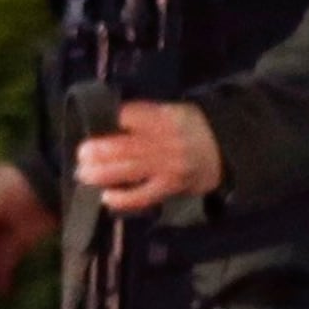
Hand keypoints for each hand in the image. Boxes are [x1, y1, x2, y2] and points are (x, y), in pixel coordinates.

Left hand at [76, 100, 222, 214]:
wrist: (227, 151)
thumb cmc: (195, 128)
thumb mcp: (176, 111)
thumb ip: (147, 116)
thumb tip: (112, 122)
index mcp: (166, 117)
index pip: (130, 116)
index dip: (110, 120)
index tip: (95, 124)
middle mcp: (166, 142)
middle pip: (124, 146)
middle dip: (98, 151)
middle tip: (80, 154)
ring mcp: (168, 167)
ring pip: (128, 170)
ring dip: (102, 173)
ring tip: (83, 174)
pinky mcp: (170, 187)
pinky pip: (143, 195)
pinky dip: (123, 197)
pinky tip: (106, 197)